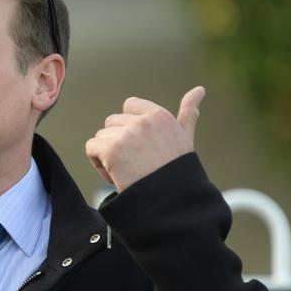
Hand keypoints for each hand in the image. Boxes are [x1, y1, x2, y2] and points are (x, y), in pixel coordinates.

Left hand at [85, 86, 205, 191]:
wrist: (170, 201)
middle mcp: (143, 122)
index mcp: (159, 115)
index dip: (129, 126)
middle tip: (134, 163)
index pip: (129, 105)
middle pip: (112, 123)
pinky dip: (97, 162)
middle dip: (118, 141)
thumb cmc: (176, 170)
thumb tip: (199, 89)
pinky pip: (91, 148)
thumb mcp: (184, 137)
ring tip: (126, 170)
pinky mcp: (111, 150)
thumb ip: (187, 112)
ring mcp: (126, 135)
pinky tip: (114, 174)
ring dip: (107, 154)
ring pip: (101, 136)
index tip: (140, 146)